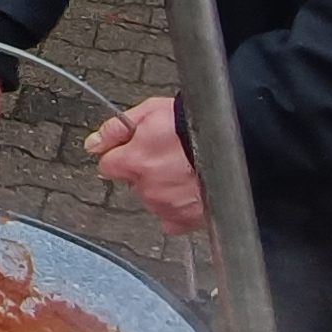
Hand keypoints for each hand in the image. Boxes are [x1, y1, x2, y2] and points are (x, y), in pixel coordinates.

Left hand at [87, 96, 204, 230]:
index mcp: (133, 162)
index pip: (109, 165)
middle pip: (134, 183)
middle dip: (145, 171)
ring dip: (164, 189)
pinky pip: (174, 219)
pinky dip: (179, 208)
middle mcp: (148, 188)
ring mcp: (169, 206)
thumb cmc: (194, 124)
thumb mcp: (150, 111)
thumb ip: (116, 129)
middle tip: (170, 156)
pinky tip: (191, 191)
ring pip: (154, 200)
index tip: (135, 150)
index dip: (121, 155)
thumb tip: (93, 144)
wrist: (238, 143)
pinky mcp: (190, 220)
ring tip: (186, 172)